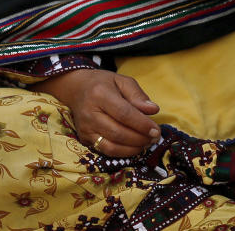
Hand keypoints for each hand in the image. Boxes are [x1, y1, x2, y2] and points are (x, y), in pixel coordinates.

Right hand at [38, 69, 159, 157]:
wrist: (77, 89)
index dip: (142, 124)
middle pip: (118, 132)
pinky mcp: (84, 138)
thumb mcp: (123, 81)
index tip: (156, 130)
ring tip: (147, 144)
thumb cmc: (104, 84)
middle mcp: (90, 114)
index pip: (124, 114)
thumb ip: (138, 95)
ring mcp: (85, 129)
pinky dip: (122, 152)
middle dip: (139, 138)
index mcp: (100, 95)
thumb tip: (154, 110)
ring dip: (132, 148)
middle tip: (155, 138)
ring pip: (110, 146)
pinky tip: (134, 148)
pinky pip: (104, 150)